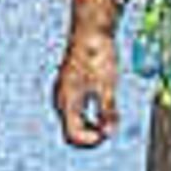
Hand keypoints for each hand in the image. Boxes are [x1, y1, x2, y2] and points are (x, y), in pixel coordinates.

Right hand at [53, 20, 122, 147]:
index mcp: (67, 100)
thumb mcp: (107, 86)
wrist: (90, 30)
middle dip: (91, 135)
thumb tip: (109, 133)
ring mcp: (63, 92)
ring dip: (90, 126)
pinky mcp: (69, 86)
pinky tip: (104, 109)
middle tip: (110, 130)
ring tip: (110, 120)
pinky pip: (75, 110)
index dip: (92, 141)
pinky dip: (89, 116)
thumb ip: (107, 112)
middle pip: (71, 131)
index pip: (74, 135)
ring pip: (73, 121)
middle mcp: (61, 98)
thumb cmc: (97, 56)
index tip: (108, 134)